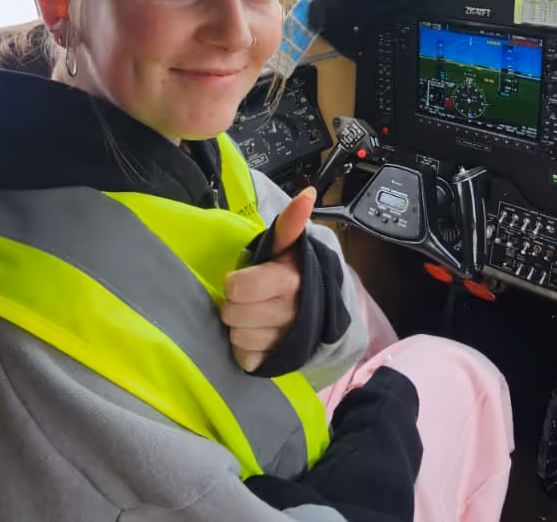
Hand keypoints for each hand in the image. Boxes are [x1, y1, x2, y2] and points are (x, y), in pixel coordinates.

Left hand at [223, 186, 315, 372]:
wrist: (324, 314)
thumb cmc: (296, 275)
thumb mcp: (292, 248)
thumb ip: (291, 223)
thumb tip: (306, 194)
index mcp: (290, 281)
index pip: (238, 287)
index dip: (235, 283)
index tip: (243, 280)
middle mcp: (290, 313)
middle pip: (232, 314)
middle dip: (235, 305)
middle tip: (247, 299)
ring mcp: (285, 341)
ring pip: (237, 338)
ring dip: (240, 328)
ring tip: (253, 317)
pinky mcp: (278, 362)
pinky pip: (245, 359)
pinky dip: (246, 351)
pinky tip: (256, 337)